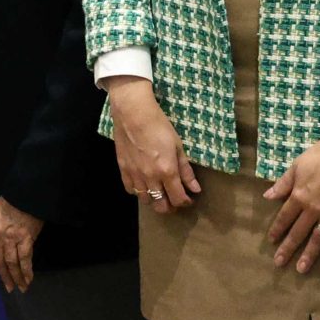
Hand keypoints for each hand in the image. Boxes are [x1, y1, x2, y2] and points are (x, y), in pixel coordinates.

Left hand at [0, 198, 44, 293]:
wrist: (25, 192)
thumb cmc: (14, 199)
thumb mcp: (0, 212)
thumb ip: (0, 227)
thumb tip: (5, 241)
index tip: (1, 269)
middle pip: (0, 260)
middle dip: (5, 275)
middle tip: (9, 288)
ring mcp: (12, 238)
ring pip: (12, 262)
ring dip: (17, 277)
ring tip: (22, 287)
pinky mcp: (26, 239)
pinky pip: (25, 258)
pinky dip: (26, 270)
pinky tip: (29, 278)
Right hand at [108, 78, 201, 212]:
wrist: (133, 114)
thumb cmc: (159, 126)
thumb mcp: (178, 146)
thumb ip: (186, 170)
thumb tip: (195, 189)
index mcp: (167, 172)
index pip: (178, 198)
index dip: (185, 202)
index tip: (189, 199)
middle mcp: (151, 178)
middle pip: (160, 205)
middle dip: (170, 206)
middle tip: (174, 199)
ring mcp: (135, 175)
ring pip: (145, 200)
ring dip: (154, 200)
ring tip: (159, 192)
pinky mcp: (123, 169)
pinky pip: (130, 190)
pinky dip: (138, 192)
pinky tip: (144, 185)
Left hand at [265, 127, 319, 272]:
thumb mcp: (296, 166)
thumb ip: (283, 184)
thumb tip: (267, 197)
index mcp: (299, 195)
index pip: (284, 217)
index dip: (277, 230)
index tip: (271, 241)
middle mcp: (314, 208)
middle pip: (298, 232)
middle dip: (288, 248)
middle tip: (279, 263)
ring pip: (318, 238)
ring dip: (309, 254)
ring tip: (301, 269)